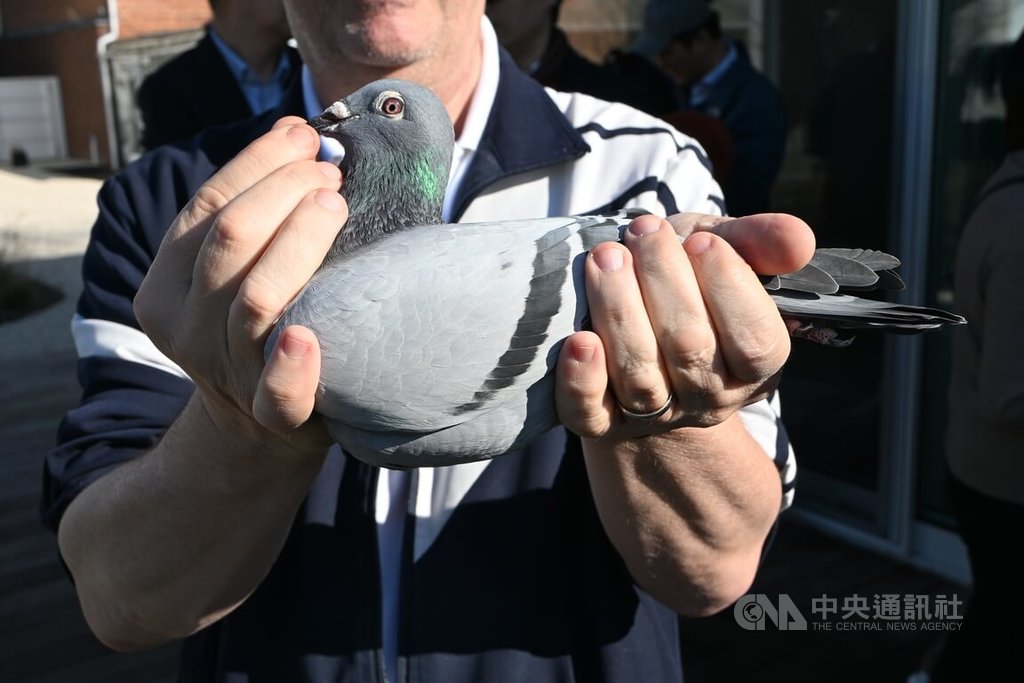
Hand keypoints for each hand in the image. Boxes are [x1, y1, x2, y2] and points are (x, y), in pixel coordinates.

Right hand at [134, 117, 346, 453]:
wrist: (256, 425)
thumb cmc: (258, 324)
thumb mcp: (233, 269)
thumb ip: (251, 211)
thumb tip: (297, 134)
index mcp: (167, 283)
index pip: (208, 207)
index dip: (258, 164)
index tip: (304, 137)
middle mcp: (186, 326)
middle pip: (231, 240)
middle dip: (284, 191)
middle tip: (330, 173)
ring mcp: (226, 371)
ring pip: (257, 297)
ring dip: (299, 243)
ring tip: (335, 205)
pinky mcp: (271, 415)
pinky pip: (277, 393)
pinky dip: (291, 366)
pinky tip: (307, 338)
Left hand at [555, 212, 814, 439]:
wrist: (642, 334)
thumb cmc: (687, 283)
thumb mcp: (724, 252)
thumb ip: (761, 242)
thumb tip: (798, 241)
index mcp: (754, 362)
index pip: (754, 338)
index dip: (727, 286)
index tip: (700, 241)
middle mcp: (708, 395)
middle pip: (689, 347)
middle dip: (662, 279)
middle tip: (641, 231)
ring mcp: (654, 413)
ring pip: (639, 374)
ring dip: (618, 309)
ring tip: (605, 257)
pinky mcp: (602, 421)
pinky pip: (590, 411)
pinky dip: (581, 378)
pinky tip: (577, 340)